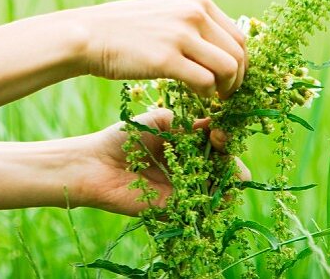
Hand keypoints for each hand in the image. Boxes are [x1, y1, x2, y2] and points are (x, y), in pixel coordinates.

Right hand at [63, 0, 248, 99]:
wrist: (90, 34)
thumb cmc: (126, 29)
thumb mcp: (166, 12)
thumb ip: (193, 22)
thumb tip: (218, 45)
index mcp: (198, 1)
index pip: (239, 36)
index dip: (241, 63)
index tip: (231, 79)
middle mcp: (194, 13)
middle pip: (239, 53)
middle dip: (238, 79)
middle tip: (226, 95)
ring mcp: (182, 35)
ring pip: (229, 68)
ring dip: (226, 89)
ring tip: (213, 98)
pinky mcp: (167, 58)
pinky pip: (206, 81)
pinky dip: (207, 94)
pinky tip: (194, 96)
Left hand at [73, 108, 250, 215]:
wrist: (97, 165)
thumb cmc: (124, 137)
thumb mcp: (158, 120)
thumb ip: (185, 122)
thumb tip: (214, 122)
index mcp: (186, 143)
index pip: (216, 141)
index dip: (223, 137)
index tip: (219, 132)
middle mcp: (189, 166)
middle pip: (224, 166)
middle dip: (232, 160)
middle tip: (225, 152)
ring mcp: (184, 189)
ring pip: (219, 189)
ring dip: (230, 181)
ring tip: (229, 172)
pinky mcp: (177, 208)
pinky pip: (202, 209)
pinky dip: (215, 201)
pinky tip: (215, 190)